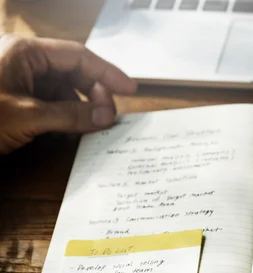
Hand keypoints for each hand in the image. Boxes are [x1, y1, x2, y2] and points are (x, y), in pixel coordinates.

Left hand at [0, 34, 136, 153]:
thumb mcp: (28, 115)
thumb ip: (70, 115)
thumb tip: (107, 118)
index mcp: (25, 52)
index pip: (78, 56)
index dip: (107, 73)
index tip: (130, 90)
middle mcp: (23, 61)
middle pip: (73, 73)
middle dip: (95, 95)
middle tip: (110, 116)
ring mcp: (18, 79)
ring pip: (63, 90)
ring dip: (81, 109)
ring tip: (93, 127)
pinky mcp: (15, 98)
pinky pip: (49, 102)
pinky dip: (65, 117)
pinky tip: (73, 132)